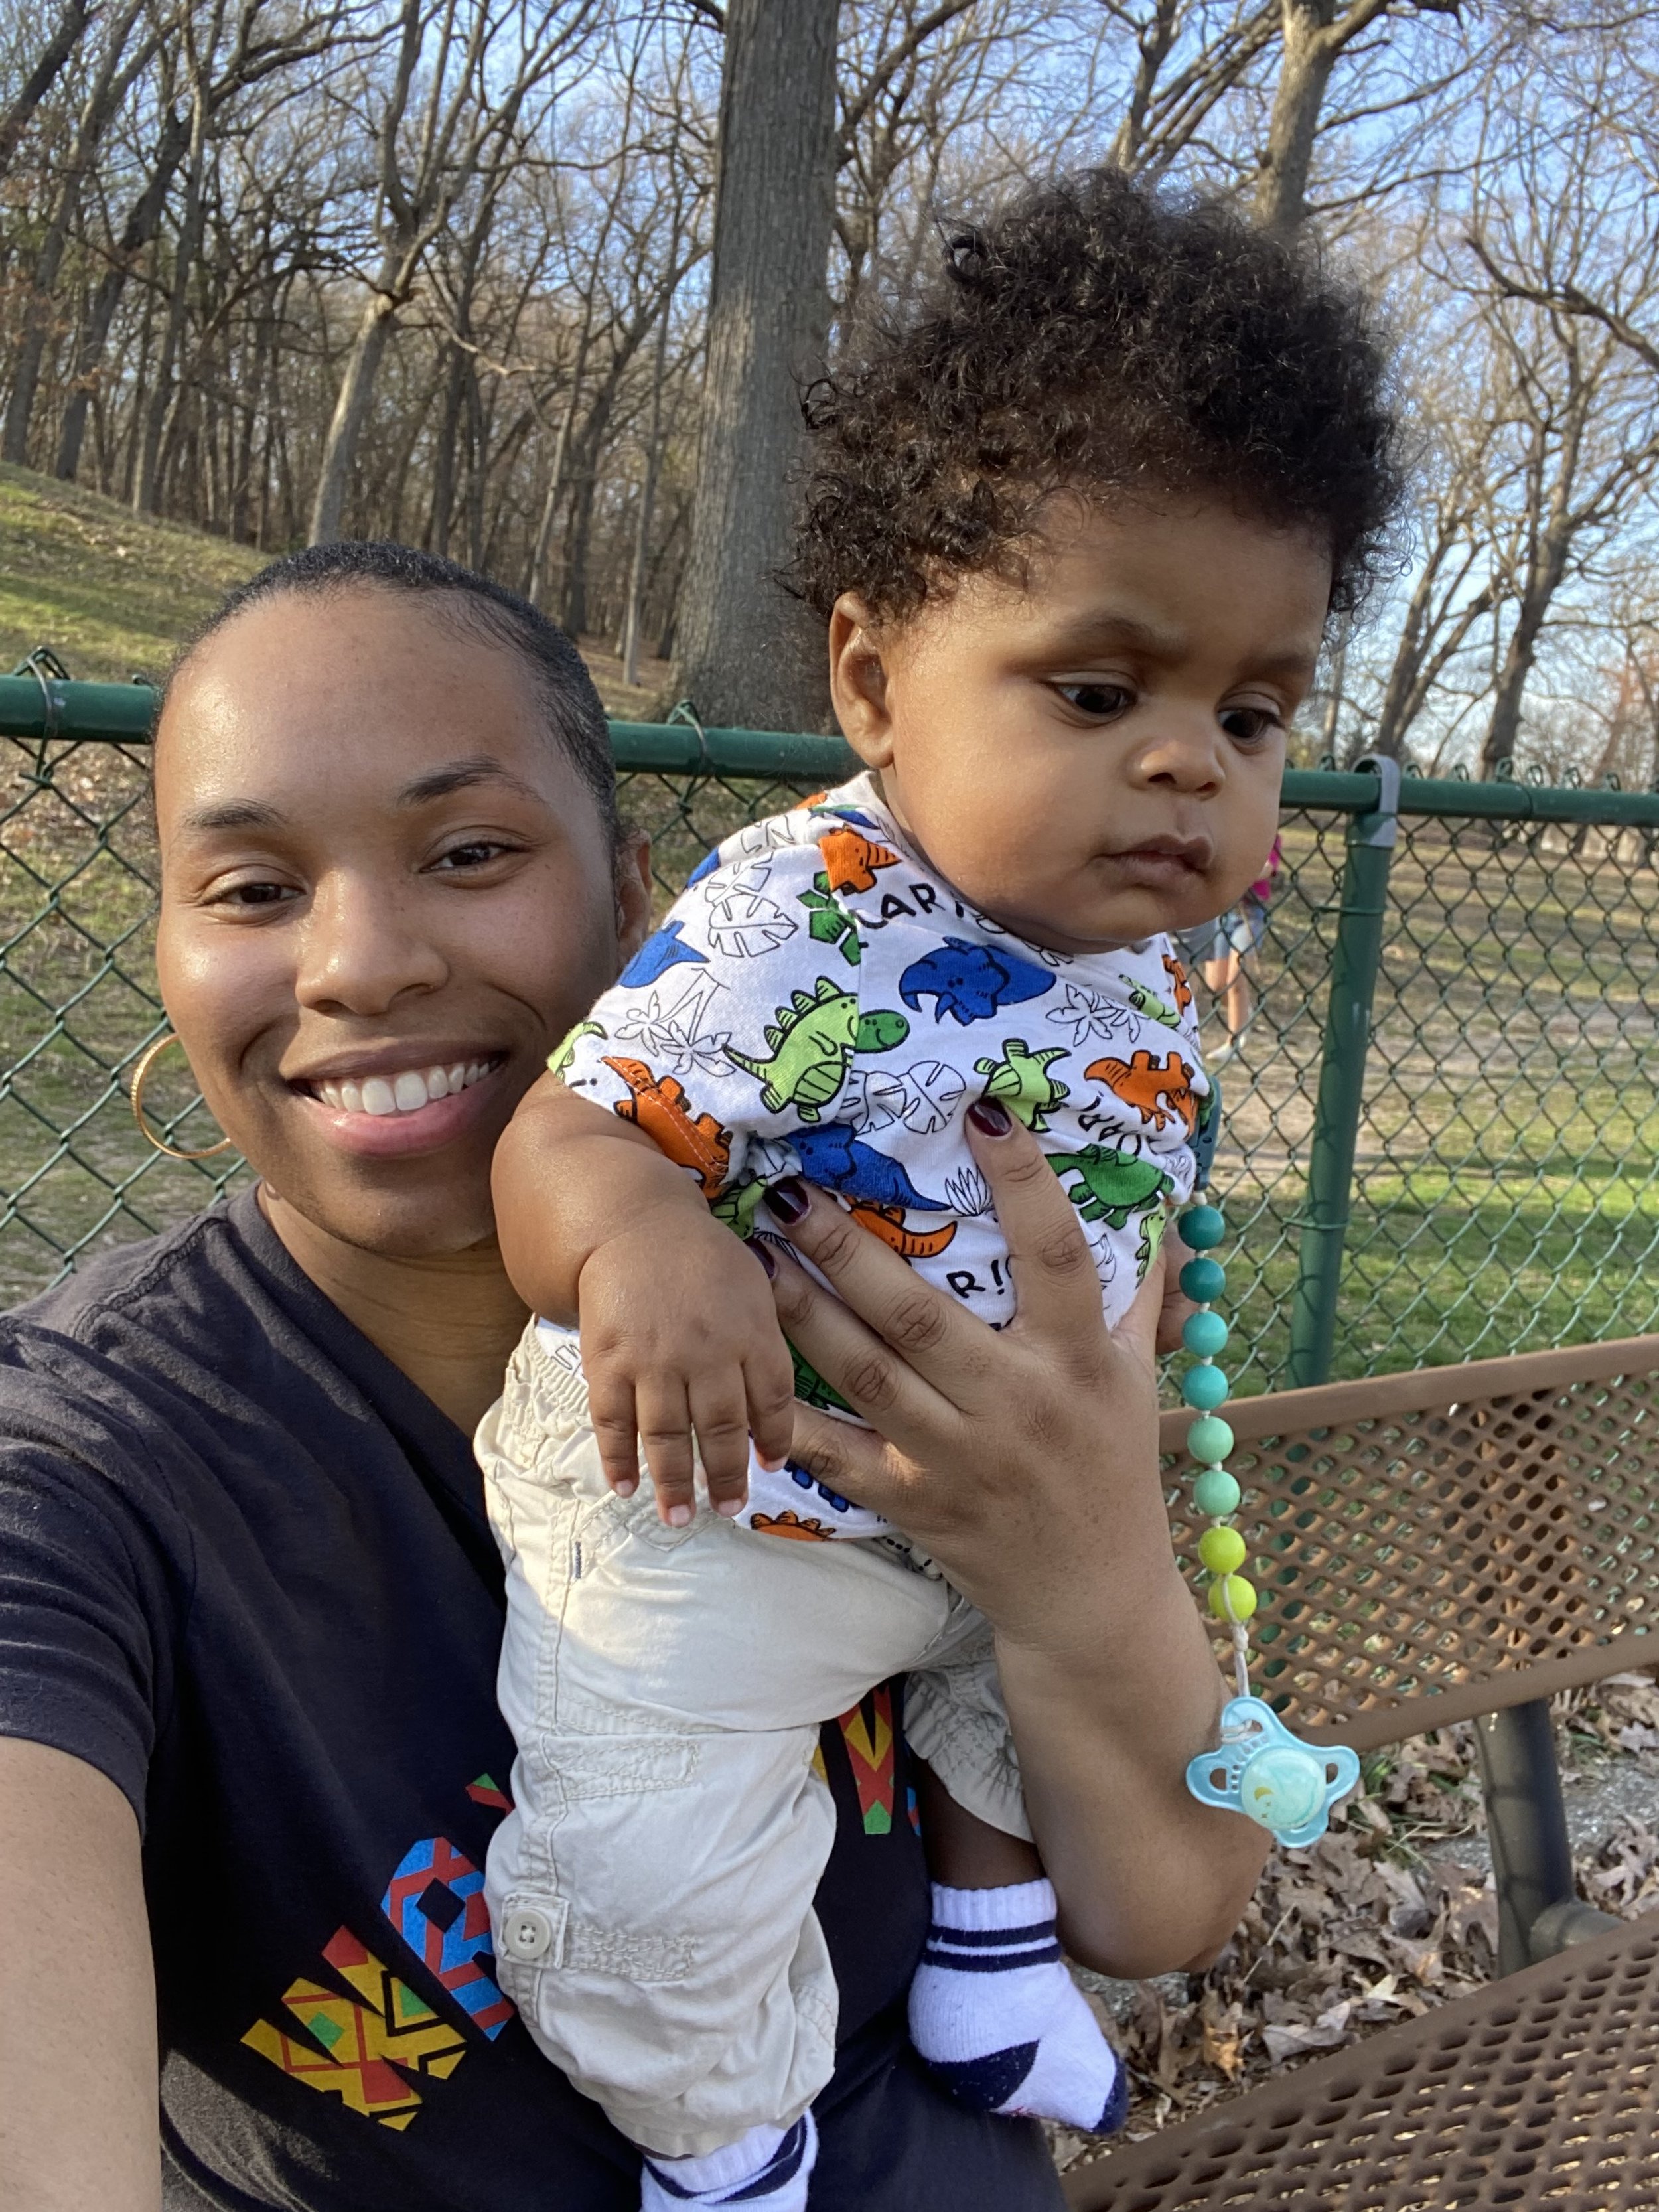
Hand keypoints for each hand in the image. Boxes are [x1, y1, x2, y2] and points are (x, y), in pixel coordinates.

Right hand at [577, 1207, 795, 1523]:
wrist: (632, 1222)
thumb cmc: (700, 1257)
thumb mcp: (754, 1285)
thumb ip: (767, 1342)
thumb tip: (775, 1410)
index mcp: (751, 1331)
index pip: (773, 1400)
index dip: (773, 1439)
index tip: (769, 1466)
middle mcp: (707, 1351)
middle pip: (721, 1428)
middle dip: (725, 1476)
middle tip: (726, 1508)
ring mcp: (654, 1358)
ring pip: (666, 1435)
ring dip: (673, 1482)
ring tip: (679, 1516)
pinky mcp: (608, 1360)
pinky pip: (613, 1420)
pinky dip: (618, 1458)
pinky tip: (625, 1485)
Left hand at [762, 1112, 1264, 1974]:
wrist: (1091, 1599)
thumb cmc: (1113, 1469)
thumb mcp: (1137, 1378)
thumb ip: (1135, 1293)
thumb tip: (1153, 1206)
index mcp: (1081, 1363)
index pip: (1058, 1255)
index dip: (1024, 1180)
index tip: (983, 1108)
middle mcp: (1019, 1406)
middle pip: (921, 1315)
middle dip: (850, 1249)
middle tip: (794, 1189)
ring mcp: (961, 1460)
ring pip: (867, 1375)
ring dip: (804, 1312)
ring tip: (754, 1255)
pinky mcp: (914, 1506)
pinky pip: (838, 1459)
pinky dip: (792, 1423)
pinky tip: (748, 1372)